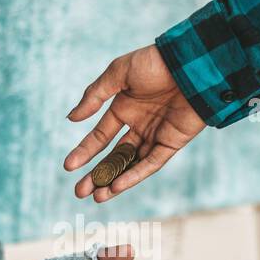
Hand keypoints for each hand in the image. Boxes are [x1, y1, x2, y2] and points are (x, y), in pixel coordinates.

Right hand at [64, 45, 206, 202]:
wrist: (191, 63)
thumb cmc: (155, 62)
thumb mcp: (119, 73)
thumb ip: (95, 95)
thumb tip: (71, 118)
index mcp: (124, 108)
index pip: (101, 136)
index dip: (85, 152)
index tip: (68, 166)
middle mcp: (139, 124)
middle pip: (114, 156)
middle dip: (97, 174)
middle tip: (79, 192)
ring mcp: (155, 135)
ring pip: (131, 164)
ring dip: (114, 181)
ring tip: (97, 197)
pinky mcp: (172, 143)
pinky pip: (151, 163)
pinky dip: (135, 175)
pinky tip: (117, 186)